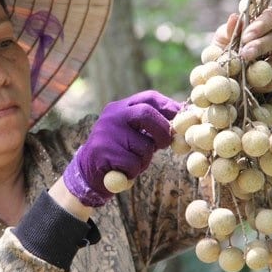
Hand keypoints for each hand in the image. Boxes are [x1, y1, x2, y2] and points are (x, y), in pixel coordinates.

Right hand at [62, 90, 179, 206]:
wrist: (87, 173)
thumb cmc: (119, 153)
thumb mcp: (133, 133)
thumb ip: (152, 126)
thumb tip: (183, 122)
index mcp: (120, 107)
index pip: (150, 98)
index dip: (170, 107)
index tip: (181, 120)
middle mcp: (112, 116)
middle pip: (146, 114)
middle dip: (162, 131)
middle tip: (165, 144)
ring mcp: (106, 132)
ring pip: (144, 146)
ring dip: (145, 160)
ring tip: (132, 162)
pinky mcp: (102, 151)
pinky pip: (133, 163)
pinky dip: (133, 171)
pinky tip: (122, 171)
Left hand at [213, 7, 271, 91]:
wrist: (233, 69)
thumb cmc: (230, 47)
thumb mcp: (224, 37)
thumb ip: (229, 30)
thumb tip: (234, 18)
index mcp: (269, 19)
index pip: (271, 17)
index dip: (260, 26)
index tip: (245, 36)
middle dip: (261, 46)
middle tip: (245, 54)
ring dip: (264, 66)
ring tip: (248, 72)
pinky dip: (266, 82)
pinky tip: (253, 84)